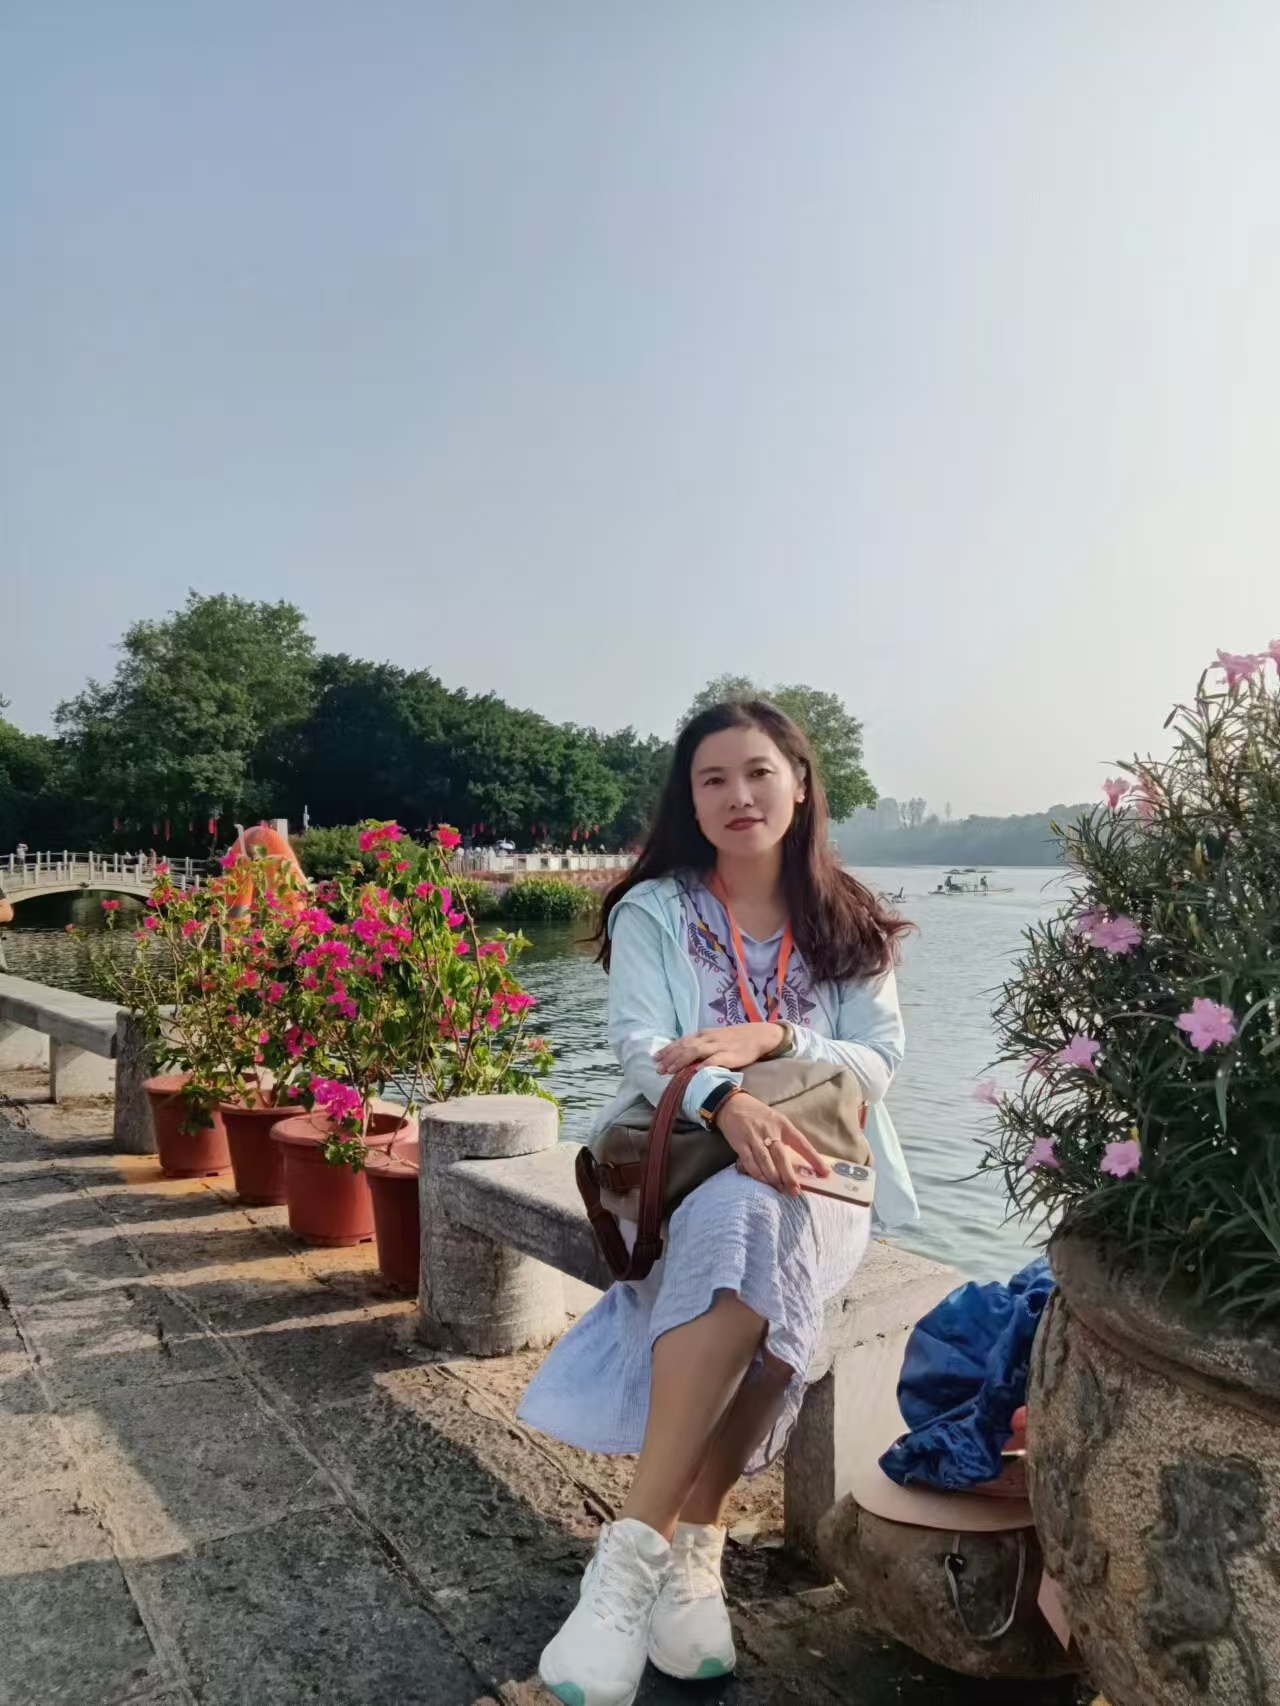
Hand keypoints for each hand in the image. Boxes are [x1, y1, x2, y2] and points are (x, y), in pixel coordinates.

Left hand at [656, 1023, 784, 1074]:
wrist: (758, 1035)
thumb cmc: (735, 1039)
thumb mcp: (715, 1038)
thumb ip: (701, 1045)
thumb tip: (682, 1055)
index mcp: (703, 1035)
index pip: (682, 1041)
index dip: (668, 1050)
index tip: (655, 1058)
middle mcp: (708, 1038)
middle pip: (685, 1047)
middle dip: (670, 1058)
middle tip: (658, 1069)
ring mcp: (719, 1046)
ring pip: (696, 1051)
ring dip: (681, 1061)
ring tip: (670, 1071)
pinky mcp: (731, 1054)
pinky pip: (716, 1058)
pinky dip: (705, 1064)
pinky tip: (696, 1070)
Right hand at [715, 1094, 830, 1195]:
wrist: (732, 1104)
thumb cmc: (759, 1115)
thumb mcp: (776, 1121)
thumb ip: (786, 1138)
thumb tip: (799, 1163)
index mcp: (783, 1125)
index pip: (802, 1143)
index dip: (814, 1158)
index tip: (824, 1172)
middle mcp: (770, 1131)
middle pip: (782, 1157)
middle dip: (789, 1176)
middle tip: (796, 1191)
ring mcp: (754, 1137)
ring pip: (766, 1162)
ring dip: (773, 1178)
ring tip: (780, 1190)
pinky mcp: (740, 1143)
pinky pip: (750, 1162)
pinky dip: (757, 1174)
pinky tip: (763, 1181)